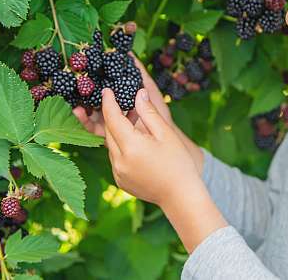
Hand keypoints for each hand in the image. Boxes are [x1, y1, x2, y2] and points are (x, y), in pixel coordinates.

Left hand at [72, 53, 204, 174]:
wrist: (181, 196)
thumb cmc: (178, 163)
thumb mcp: (165, 133)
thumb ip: (148, 112)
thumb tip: (138, 94)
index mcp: (130, 146)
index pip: (112, 118)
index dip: (108, 103)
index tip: (107, 91)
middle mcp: (119, 161)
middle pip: (109, 132)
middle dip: (113, 117)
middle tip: (124, 104)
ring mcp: (118, 173)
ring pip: (112, 145)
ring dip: (118, 132)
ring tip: (132, 123)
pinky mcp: (120, 181)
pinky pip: (115, 159)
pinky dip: (121, 148)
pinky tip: (135, 143)